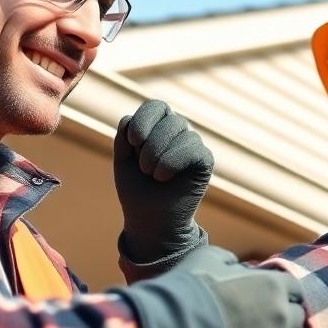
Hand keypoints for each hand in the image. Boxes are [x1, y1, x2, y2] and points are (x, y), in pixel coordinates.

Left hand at [113, 100, 213, 262]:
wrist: (150, 222)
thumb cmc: (137, 191)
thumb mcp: (123, 161)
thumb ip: (124, 137)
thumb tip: (129, 117)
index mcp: (157, 128)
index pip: (156, 106)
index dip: (144, 119)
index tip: (132, 141)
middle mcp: (177, 133)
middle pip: (169, 117)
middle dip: (149, 143)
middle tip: (143, 168)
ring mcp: (192, 145)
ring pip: (180, 129)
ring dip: (158, 154)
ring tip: (152, 176)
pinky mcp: (204, 161)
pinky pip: (193, 148)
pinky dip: (172, 162)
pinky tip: (164, 178)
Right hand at [172, 246, 304, 327]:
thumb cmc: (192, 289)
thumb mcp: (208, 258)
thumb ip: (229, 260)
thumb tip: (235, 267)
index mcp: (273, 285)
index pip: (294, 288)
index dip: (281, 291)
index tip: (269, 296)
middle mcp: (281, 316)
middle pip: (297, 317)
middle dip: (284, 316)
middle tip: (263, 319)